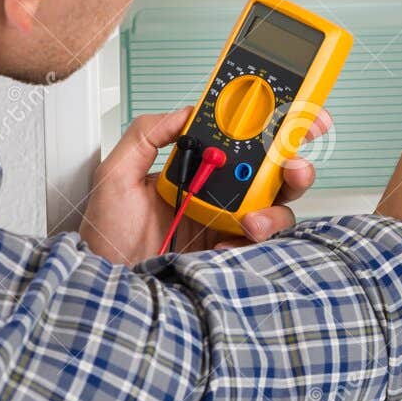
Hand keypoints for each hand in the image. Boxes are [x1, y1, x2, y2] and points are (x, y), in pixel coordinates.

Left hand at [78, 106, 330, 265]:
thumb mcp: (116, 175)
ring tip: (250, 220)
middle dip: (294, 166)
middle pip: (272, 174)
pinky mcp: (230, 254)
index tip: (290, 116)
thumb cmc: (107, 236)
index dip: (272, 127)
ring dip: (275, 209)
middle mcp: (219, 195)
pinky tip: (227, 245)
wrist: (111, 287)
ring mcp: (227, 225)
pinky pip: (261, 246)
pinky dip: (254, 243)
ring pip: (276, 209)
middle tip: (293, 167)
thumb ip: (146, 135)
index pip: (242, 142)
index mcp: (199, 170)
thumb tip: (184, 113)